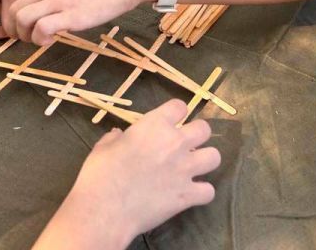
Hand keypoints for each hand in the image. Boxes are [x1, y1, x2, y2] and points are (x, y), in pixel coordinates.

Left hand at [7, 0, 155, 44]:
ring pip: (21, 19)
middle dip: (16, 29)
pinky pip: (40, 29)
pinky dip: (40, 39)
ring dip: (25, 36)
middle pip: (13, 10)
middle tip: (28, 38)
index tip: (29, 26)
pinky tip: (51, 40)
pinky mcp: (70, 14)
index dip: (18, 16)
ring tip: (38, 40)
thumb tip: (39, 10)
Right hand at [52, 100, 220, 246]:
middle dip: (197, 135)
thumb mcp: (103, 147)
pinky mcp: (188, 195)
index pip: (180, 106)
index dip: (176, 113)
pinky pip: (209, 191)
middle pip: (204, 129)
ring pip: (214, 157)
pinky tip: (191, 194)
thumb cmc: (100, 173)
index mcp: (155, 125)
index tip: (170, 122)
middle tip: (185, 145)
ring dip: (205, 161)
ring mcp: (185, 169)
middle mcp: (176, 143)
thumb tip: (118, 135)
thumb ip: (116, 138)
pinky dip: (202, 193)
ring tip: (193, 168)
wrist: (105, 208)